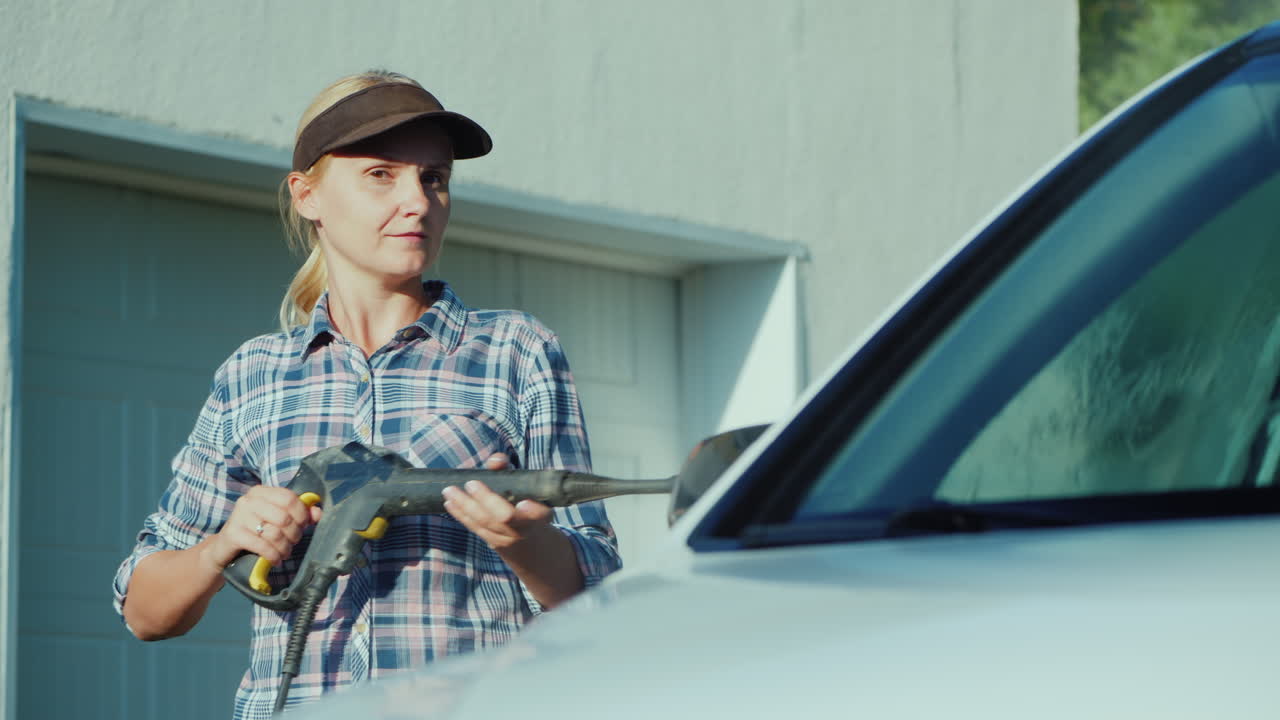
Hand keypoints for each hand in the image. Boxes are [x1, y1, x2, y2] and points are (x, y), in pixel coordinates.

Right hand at [204, 486, 322, 570]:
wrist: (224, 548)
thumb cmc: (255, 531)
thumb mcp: (276, 520)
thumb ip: (299, 514)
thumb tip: (318, 512)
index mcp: (261, 492)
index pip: (289, 498)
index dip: (301, 514)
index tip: (304, 526)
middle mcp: (249, 500)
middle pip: (284, 517)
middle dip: (294, 534)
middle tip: (293, 542)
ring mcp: (239, 516)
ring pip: (274, 533)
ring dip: (284, 547)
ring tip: (284, 553)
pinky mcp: (233, 534)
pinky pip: (262, 545)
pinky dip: (273, 555)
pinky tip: (275, 559)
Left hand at [441, 453, 558, 552]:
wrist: (530, 542)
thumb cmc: (526, 504)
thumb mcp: (526, 488)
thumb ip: (509, 470)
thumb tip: (495, 461)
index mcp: (541, 514)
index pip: (540, 513)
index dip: (533, 510)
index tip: (523, 503)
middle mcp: (526, 528)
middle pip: (505, 517)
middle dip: (487, 500)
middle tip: (471, 484)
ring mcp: (509, 539)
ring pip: (485, 523)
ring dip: (465, 506)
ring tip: (449, 491)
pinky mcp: (494, 543)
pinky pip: (475, 528)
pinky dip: (461, 515)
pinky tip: (450, 503)